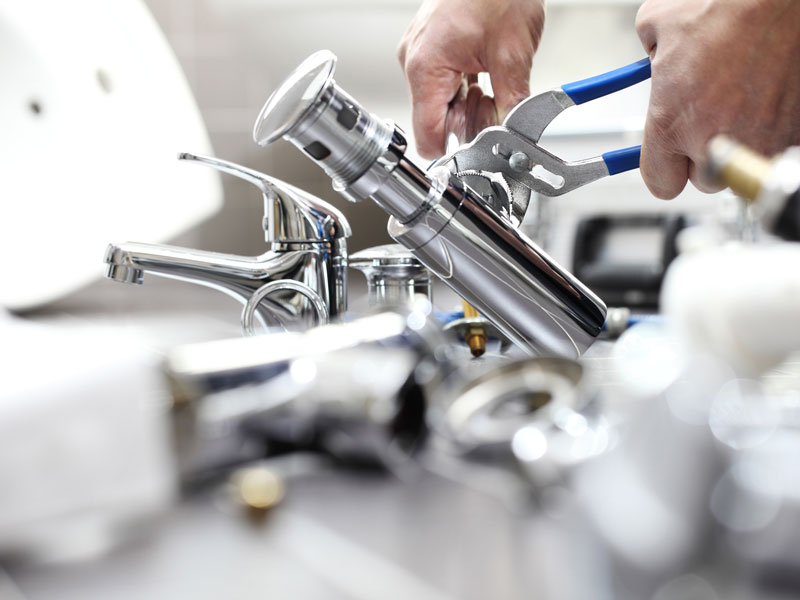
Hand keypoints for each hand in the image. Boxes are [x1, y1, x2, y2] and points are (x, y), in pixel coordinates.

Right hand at [397, 0, 544, 157]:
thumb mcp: (513, 56)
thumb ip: (511, 106)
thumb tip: (511, 138)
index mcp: (425, 67)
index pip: (428, 136)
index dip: (455, 151)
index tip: (478, 152)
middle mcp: (415, 61)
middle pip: (435, 121)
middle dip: (468, 125)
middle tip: (497, 113)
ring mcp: (421, 52)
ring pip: (441, 103)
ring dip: (469, 107)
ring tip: (495, 90)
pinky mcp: (432, 45)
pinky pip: (444, 83)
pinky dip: (465, 90)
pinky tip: (486, 80)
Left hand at [636, 0, 799, 198]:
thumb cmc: (727, 4)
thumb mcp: (657, 24)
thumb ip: (649, 60)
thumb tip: (653, 61)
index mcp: (671, 122)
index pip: (660, 182)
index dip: (664, 167)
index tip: (669, 157)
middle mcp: (713, 140)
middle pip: (703, 179)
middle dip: (703, 152)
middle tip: (710, 115)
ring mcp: (758, 142)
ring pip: (740, 169)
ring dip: (738, 143)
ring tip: (742, 102)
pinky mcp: (794, 135)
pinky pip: (775, 148)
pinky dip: (771, 129)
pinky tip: (768, 97)